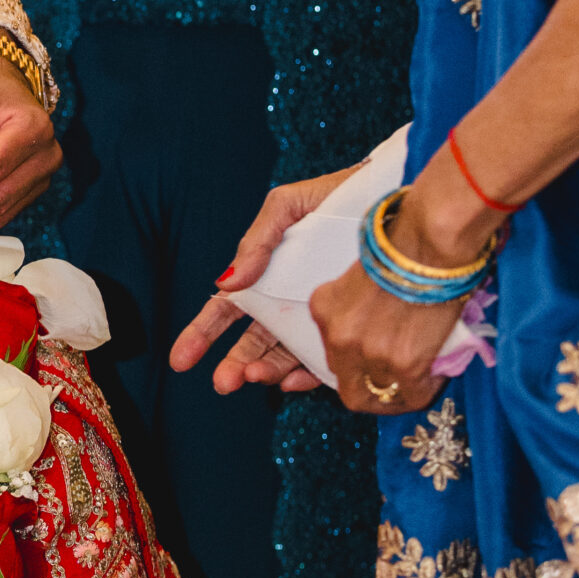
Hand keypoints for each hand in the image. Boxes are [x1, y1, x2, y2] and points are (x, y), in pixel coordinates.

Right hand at [169, 165, 358, 393]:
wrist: (397, 196)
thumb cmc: (340, 195)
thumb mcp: (288, 206)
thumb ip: (256, 240)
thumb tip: (226, 281)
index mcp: (266, 273)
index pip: (226, 309)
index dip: (202, 335)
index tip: (181, 361)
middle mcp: (288, 301)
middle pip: (252, 342)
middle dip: (233, 364)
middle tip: (225, 382)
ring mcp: (316, 317)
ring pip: (283, 356)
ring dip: (265, 371)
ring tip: (255, 376)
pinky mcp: (348, 328)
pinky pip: (324, 360)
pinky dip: (305, 375)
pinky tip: (293, 380)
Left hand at [309, 261, 457, 416]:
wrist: (429, 242)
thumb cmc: (400, 247)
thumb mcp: (353, 277)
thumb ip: (350, 309)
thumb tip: (373, 331)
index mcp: (323, 310)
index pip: (330, 355)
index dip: (353, 365)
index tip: (370, 366)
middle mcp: (340, 337)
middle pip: (348, 384)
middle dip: (371, 386)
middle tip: (392, 381)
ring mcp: (370, 354)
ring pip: (377, 398)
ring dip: (397, 396)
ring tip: (416, 384)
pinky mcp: (404, 365)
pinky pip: (412, 396)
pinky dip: (424, 391)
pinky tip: (434, 376)